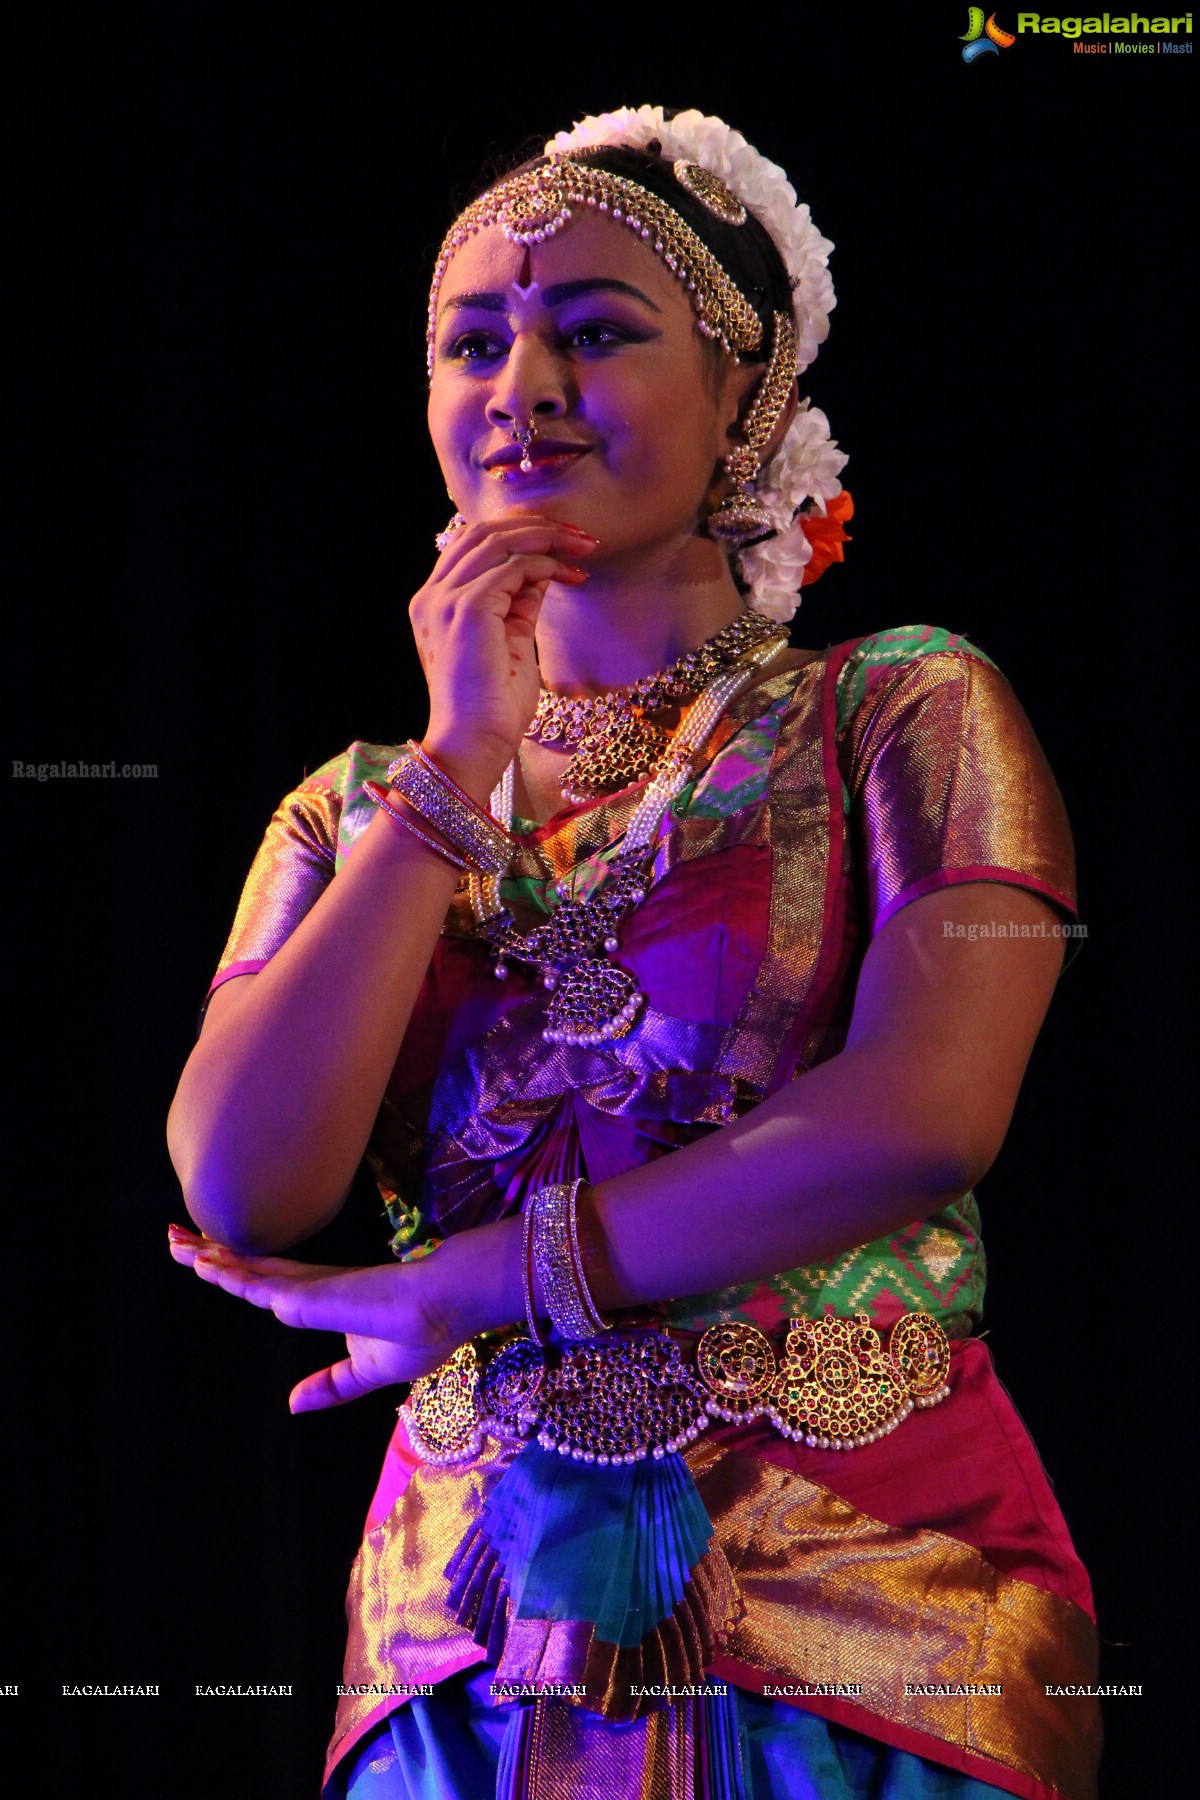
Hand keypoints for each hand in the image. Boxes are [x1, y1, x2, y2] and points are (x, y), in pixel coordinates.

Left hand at [168, 1226, 460, 1410]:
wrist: (449, 1305)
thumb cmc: (422, 1331)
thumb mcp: (368, 1372)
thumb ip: (332, 1386)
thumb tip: (292, 1405)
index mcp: (322, 1296)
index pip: (267, 1280)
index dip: (235, 1269)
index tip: (202, 1256)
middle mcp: (310, 1285)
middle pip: (249, 1266)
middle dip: (210, 1254)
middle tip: (173, 1239)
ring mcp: (309, 1285)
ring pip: (247, 1269)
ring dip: (208, 1257)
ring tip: (175, 1243)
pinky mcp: (313, 1291)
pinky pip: (262, 1283)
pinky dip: (230, 1273)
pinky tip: (205, 1265)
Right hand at [410, 513, 598, 799]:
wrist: (473, 747)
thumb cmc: (492, 709)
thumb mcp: (510, 642)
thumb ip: (518, 604)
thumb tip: (542, 571)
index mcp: (434, 603)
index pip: (473, 545)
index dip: (521, 535)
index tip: (566, 546)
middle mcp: (431, 596)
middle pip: (483, 532)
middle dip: (538, 527)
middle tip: (583, 539)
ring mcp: (445, 601)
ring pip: (498, 541)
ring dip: (547, 539)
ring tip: (584, 549)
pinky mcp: (467, 610)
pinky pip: (512, 567)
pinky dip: (545, 565)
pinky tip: (571, 577)